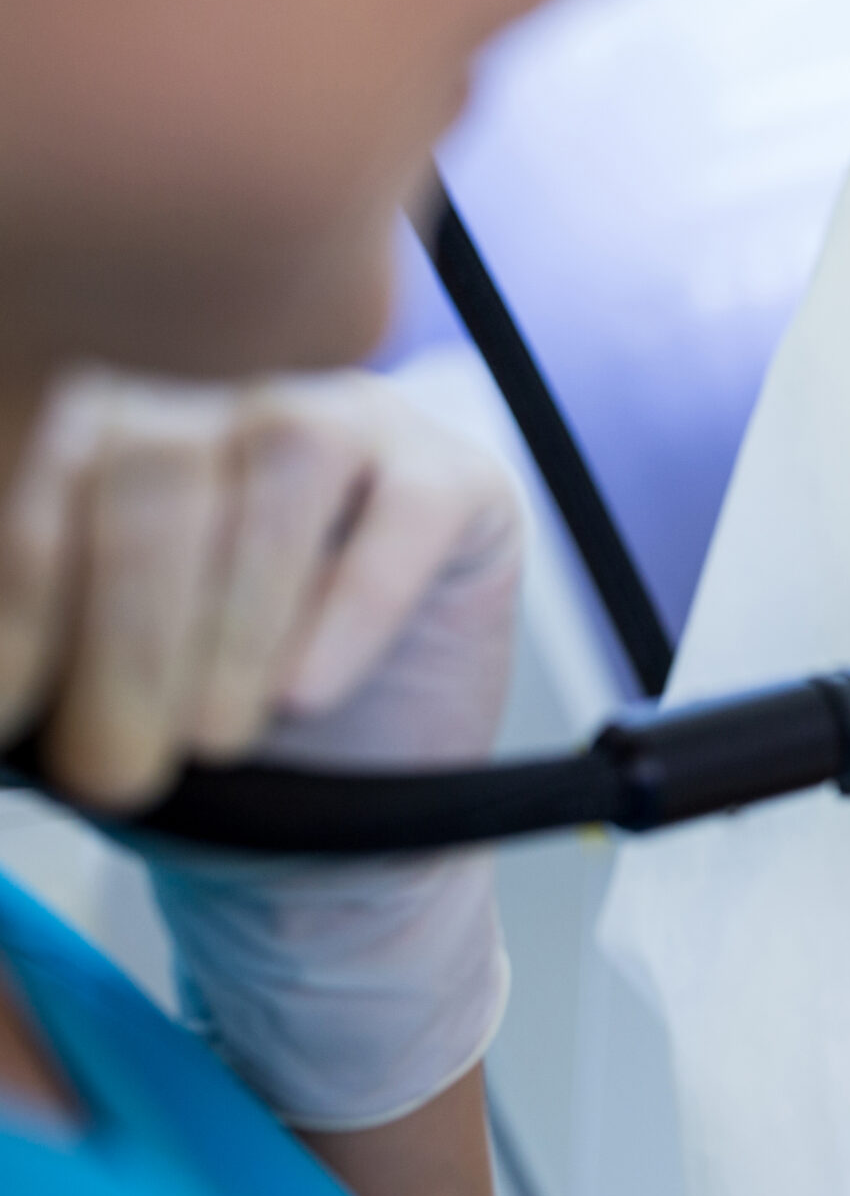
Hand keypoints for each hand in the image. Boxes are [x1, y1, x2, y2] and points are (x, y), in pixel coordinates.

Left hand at [0, 366, 521, 1128]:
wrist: (357, 801)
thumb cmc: (214, 724)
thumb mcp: (104, 681)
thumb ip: (59, 631)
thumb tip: (12, 663)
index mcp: (121, 423)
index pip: (57, 472)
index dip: (33, 599)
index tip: (18, 718)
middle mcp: (231, 394)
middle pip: (159, 468)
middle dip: (130, 635)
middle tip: (119, 768)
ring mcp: (353, 418)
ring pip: (279, 464)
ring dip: (235, 619)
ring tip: (215, 740)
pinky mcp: (460, 477)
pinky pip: (405, 516)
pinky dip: (352, 610)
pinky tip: (306, 695)